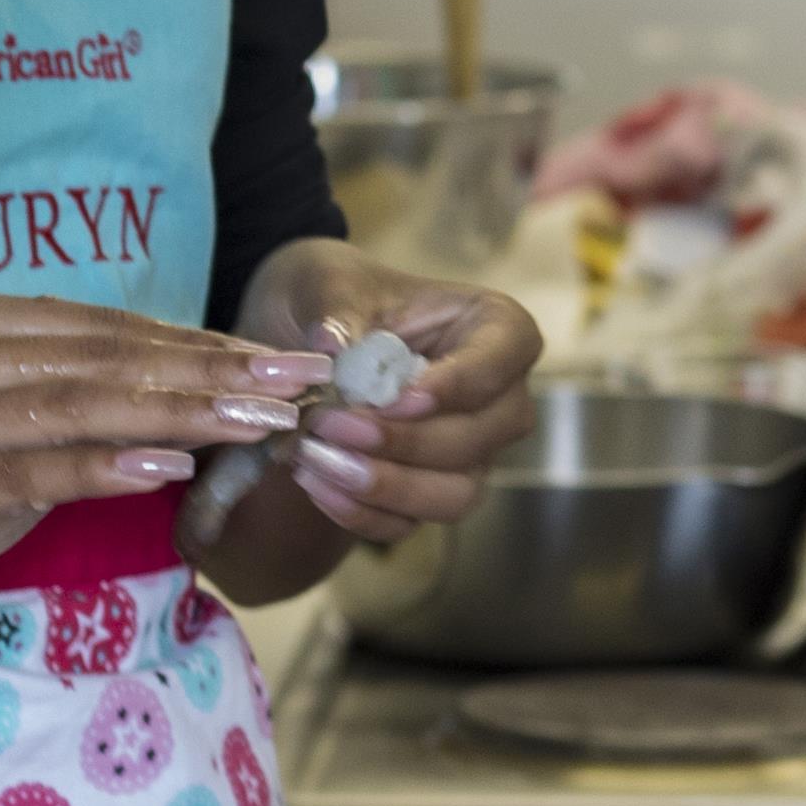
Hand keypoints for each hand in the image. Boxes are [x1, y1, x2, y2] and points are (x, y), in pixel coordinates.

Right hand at [0, 291, 318, 659]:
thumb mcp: (22, 438)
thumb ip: (93, 400)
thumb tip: (222, 384)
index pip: (106, 328)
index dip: (201, 342)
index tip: (283, 360)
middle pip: (101, 360)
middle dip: (210, 373)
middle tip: (296, 385)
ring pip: (76, 408)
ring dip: (180, 414)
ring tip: (257, 423)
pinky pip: (30, 469)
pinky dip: (105, 467)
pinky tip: (171, 469)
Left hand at [212, 238, 548, 556]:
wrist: (302, 334)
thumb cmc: (337, 295)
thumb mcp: (328, 282)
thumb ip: (335, 311)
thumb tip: (333, 347)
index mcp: (494, 327)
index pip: (504, 358)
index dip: (456, 386)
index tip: (396, 399)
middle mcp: (499, 397)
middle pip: (481, 436)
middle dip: (405, 441)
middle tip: (331, 425)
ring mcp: (472, 452)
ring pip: (456, 493)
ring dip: (387, 486)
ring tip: (317, 461)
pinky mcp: (432, 493)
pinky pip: (410, 522)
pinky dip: (362, 512)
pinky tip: (314, 483)